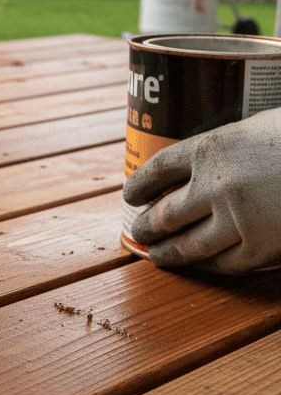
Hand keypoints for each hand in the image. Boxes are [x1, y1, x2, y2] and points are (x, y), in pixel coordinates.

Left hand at [122, 108, 280, 273]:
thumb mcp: (261, 127)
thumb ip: (230, 146)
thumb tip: (204, 162)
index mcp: (212, 147)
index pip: (158, 168)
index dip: (139, 185)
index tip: (130, 195)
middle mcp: (216, 184)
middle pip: (164, 213)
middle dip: (145, 226)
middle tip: (138, 231)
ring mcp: (238, 218)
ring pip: (186, 245)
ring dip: (165, 253)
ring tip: (154, 256)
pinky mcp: (263, 247)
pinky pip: (223, 264)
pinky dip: (204, 267)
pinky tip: (197, 266)